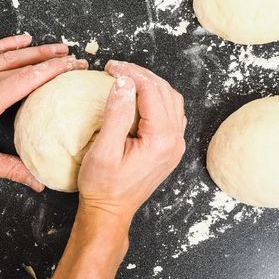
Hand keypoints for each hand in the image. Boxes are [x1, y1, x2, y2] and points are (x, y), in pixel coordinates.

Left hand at [0, 34, 87, 190]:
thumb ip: (10, 170)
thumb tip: (37, 183)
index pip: (28, 80)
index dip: (54, 71)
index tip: (72, 65)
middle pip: (22, 64)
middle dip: (50, 59)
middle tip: (72, 55)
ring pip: (5, 54)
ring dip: (33, 49)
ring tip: (54, 46)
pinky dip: (5, 44)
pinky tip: (21, 39)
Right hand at [78, 60, 185, 223]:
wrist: (110, 211)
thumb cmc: (103, 185)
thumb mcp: (103, 150)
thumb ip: (116, 114)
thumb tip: (123, 82)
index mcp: (161, 139)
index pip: (151, 91)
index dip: (131, 73)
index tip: (110, 67)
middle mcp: (175, 141)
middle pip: (165, 92)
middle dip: (141, 75)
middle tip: (116, 68)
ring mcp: (175, 145)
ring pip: (171, 101)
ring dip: (151, 85)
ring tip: (127, 77)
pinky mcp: (170, 149)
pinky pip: (171, 114)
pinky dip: (157, 99)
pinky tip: (140, 97)